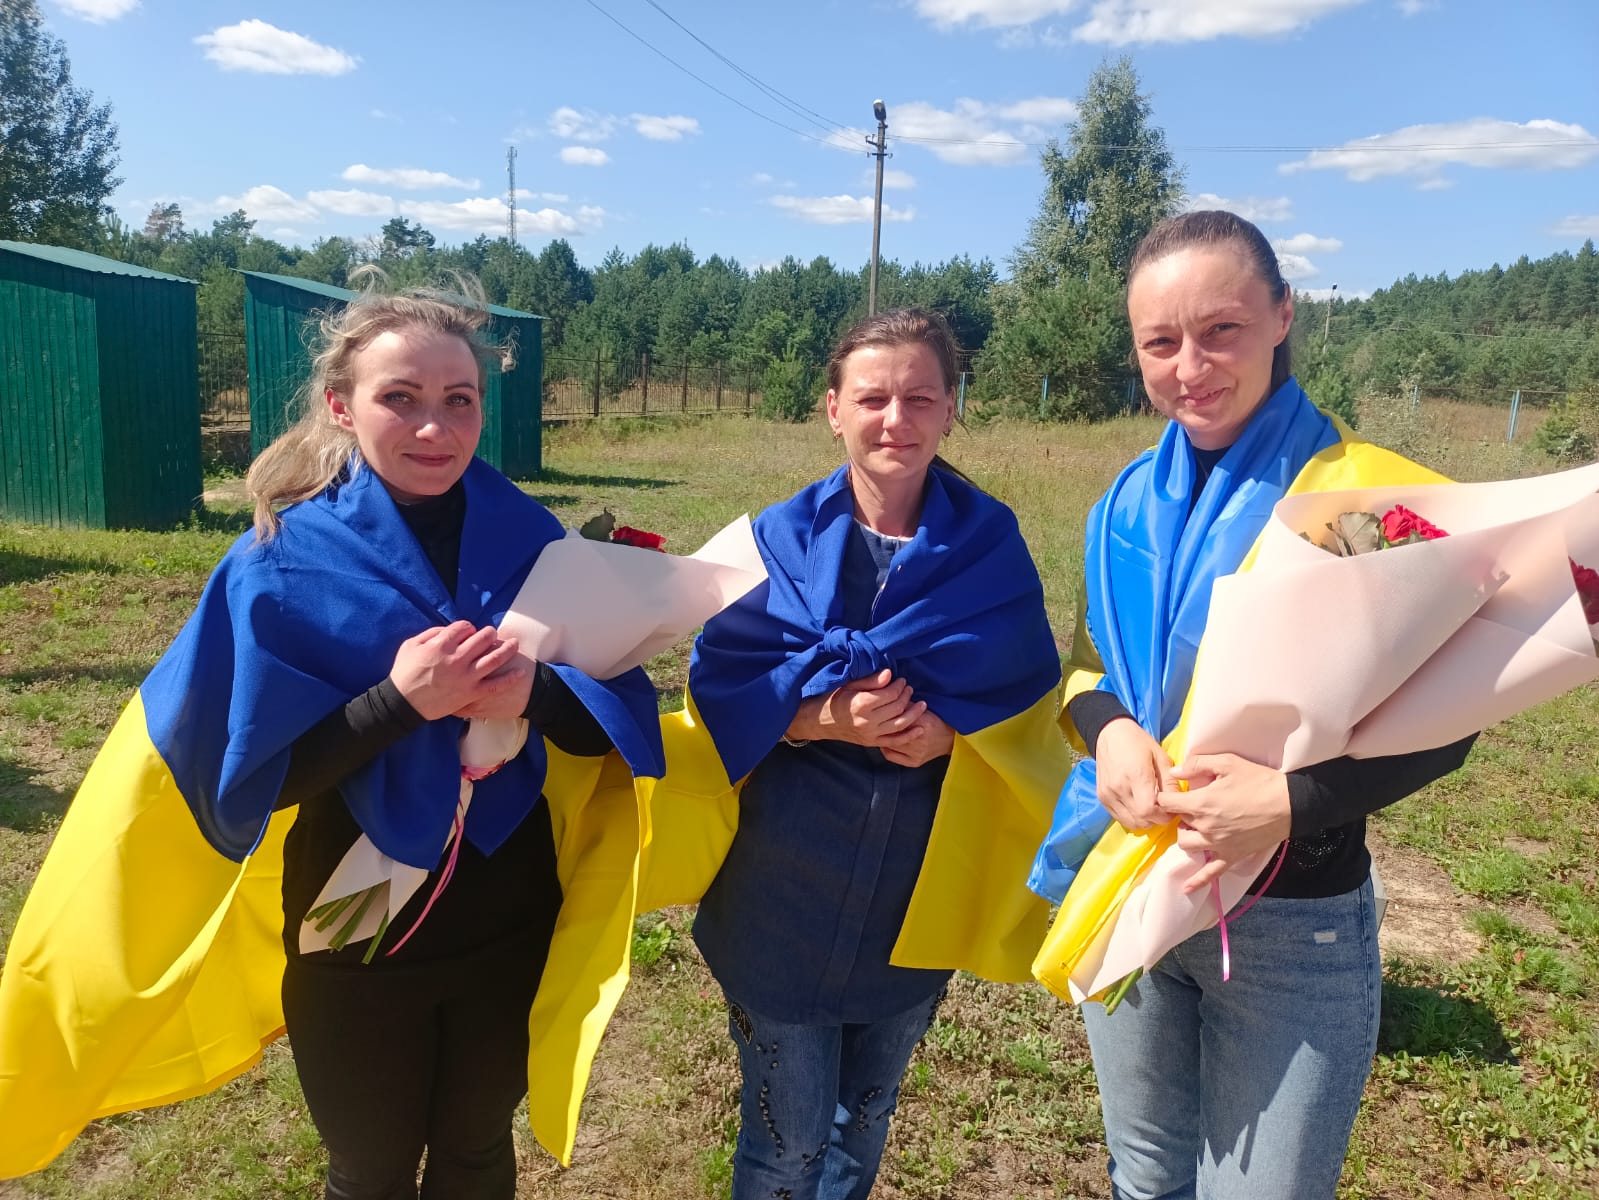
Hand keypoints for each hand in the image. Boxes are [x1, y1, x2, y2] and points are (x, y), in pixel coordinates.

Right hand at [389, 621, 522, 720]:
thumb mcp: (410, 645)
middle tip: (492, 634)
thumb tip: (448, 630)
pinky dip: (509, 679)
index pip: (463, 627)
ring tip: (515, 643)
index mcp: (442, 645)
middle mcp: (457, 658)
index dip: (468, 627)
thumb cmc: (404, 673)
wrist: (403, 704)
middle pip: (482, 639)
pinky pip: (495, 685)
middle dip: (490, 634)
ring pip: (494, 659)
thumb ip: (430, 634)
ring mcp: (466, 677)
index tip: (468, 631)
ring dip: (507, 648)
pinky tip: (520, 673)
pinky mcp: (471, 693)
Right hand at [787, 670, 925, 745]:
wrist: (819, 721)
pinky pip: (895, 741)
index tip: (901, 680)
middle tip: (909, 688)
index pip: (890, 694)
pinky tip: (920, 728)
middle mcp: (867, 721)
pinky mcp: (872, 742)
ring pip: (900, 724)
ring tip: (922, 704)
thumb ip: (871, 681)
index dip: (899, 686)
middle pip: (897, 708)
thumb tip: (890, 674)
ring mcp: (870, 734)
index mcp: (861, 704)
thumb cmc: (833, 698)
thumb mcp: (849, 685)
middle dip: (906, 696)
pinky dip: (909, 736)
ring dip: (914, 714)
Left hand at [878, 709, 955, 767]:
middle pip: (891, 730)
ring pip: (889, 743)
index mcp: (923, 722)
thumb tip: (889, 698)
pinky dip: (884, 748)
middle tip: (875, 719)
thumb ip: (907, 705)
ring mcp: (916, 752)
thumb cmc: (937, 722)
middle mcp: (919, 738)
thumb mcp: (924, 710)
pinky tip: (883, 742)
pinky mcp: (914, 762)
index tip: (879, 708)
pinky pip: (891, 756)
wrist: (951, 739)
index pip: (897, 715)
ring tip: (877, 730)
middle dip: (882, 724)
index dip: (886, 711)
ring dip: (881, 736)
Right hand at [1094, 717, 1176, 830]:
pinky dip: (1132, 817)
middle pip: (1142, 820)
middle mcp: (1119, 788)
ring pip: (1131, 823)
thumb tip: (1177, 802)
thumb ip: (1170, 782)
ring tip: (1151, 807)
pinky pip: (1120, 818)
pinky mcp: (1102, 798)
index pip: (1150, 811)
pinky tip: (1138, 804)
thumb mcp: (1161, 757)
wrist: (1109, 734)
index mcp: (1136, 775)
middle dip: (1157, 819)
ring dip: (1144, 820)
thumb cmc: (1138, 742)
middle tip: (1163, 808)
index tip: (1171, 808)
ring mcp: (1108, 794)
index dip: (1164, 815)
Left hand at [1158, 753, 1291, 893]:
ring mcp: (1218, 844)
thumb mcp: (1228, 763)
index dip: (1165, 797)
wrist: (1290, 803)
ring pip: (1186, 845)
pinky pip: (1210, 873)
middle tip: (1189, 805)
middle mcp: (1205, 827)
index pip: (1167, 803)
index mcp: (1201, 803)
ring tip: (1195, 826)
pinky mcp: (1232, 855)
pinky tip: (1186, 888)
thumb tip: (1174, 773)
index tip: (1169, 793)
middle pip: (1177, 824)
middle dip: (1179, 814)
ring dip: (1186, 836)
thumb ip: (1197, 764)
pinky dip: (1197, 881)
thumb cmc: (1259, 780)